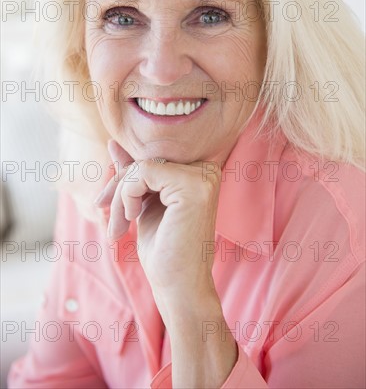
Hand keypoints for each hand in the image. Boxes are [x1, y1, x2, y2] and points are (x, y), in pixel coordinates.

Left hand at [96, 139, 221, 303]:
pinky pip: (144, 172)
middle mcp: (207, 169)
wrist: (178, 287)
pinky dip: (127, 196)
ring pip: (142, 166)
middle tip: (102, 212)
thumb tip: (113, 144)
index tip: (106, 202)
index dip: (125, 178)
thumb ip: (134, 174)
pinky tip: (131, 219)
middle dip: (118, 186)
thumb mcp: (142, 204)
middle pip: (147, 159)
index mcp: (199, 172)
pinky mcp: (194, 186)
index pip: (152, 158)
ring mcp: (203, 176)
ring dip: (120, 196)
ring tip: (117, 226)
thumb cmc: (163, 249)